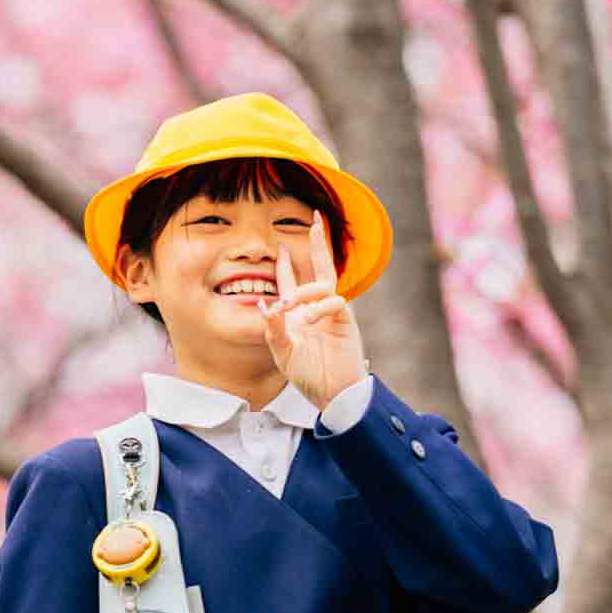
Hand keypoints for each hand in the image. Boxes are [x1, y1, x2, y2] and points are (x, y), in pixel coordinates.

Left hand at [262, 219, 367, 406]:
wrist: (330, 392)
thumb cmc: (307, 374)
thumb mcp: (281, 351)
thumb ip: (273, 329)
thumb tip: (266, 305)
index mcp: (298, 313)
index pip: (292, 281)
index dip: (284, 265)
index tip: (280, 245)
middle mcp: (316, 308)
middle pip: (319, 269)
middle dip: (318, 244)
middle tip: (315, 220)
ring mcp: (332, 312)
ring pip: (323, 284)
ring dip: (304, 291)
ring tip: (289, 306)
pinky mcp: (345, 321)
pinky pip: (335, 302)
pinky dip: (320, 307)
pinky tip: (309, 319)